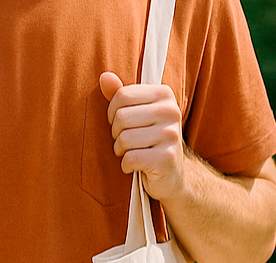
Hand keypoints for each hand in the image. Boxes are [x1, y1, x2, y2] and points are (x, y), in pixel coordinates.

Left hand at [99, 72, 185, 201]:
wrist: (171, 173)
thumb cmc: (147, 140)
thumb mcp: (136, 114)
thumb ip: (120, 95)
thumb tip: (104, 76)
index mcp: (164, 94)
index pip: (122, 95)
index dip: (112, 113)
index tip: (121, 124)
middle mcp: (171, 111)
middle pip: (121, 117)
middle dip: (116, 134)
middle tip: (126, 142)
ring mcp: (171, 134)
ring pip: (124, 139)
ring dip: (120, 151)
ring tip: (132, 152)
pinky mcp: (167, 157)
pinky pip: (131, 158)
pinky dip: (126, 165)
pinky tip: (136, 166)